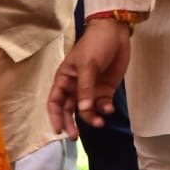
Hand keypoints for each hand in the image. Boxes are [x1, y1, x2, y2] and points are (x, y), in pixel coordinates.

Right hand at [48, 19, 131, 135]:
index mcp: (64, 79)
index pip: (55, 101)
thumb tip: (83, 110)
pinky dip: (104, 110)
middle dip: (72, 123)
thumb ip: (85, 89)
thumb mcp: (88, 65)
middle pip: (69, 110)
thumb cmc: (94, 45)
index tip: (59, 130)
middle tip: (76, 137)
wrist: (115, 33)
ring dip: (91, 117)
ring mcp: (90, 89)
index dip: (55, 116)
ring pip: (87, 110)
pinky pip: (102, 105)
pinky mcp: (105, 90)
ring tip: (100, 122)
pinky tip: (109, 109)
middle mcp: (75, 87)